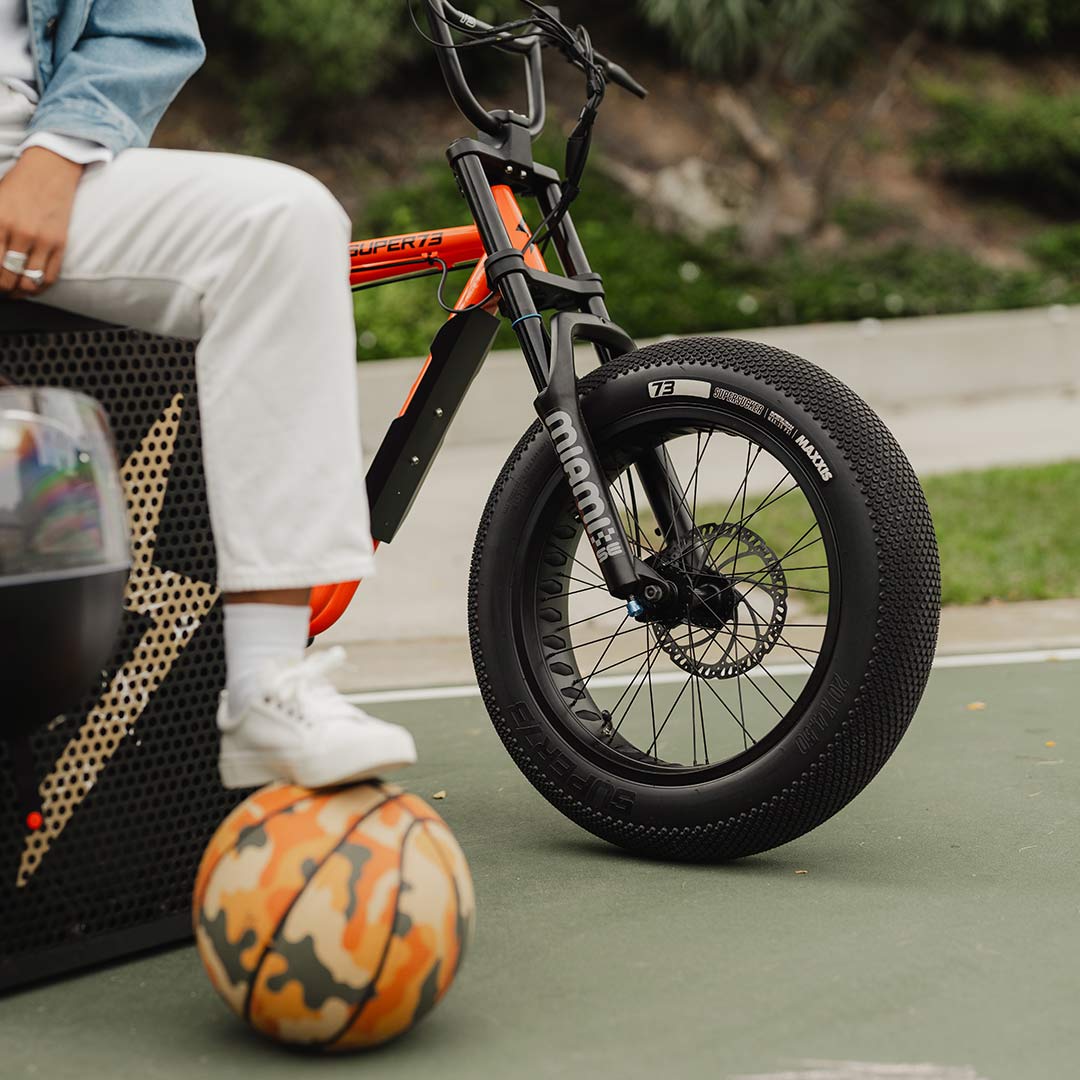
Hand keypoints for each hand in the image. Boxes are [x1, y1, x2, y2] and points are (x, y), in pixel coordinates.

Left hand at [0, 147, 84, 298]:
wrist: (49, 171)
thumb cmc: (17, 186)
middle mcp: (20, 233)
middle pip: (7, 276)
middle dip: (2, 288)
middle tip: (1, 289)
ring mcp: (42, 240)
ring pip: (29, 282)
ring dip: (19, 292)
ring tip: (15, 292)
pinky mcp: (59, 244)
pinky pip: (50, 277)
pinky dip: (39, 287)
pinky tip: (32, 286)